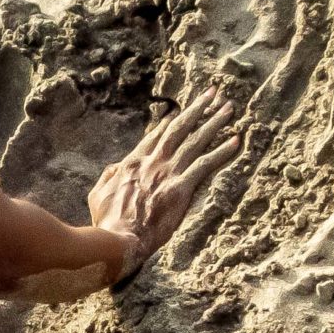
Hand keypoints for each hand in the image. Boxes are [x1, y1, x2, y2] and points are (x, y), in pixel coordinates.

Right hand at [88, 87, 239, 280]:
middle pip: (179, 129)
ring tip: (229, 108)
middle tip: (213, 93)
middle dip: (197, 109)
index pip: (155, 136)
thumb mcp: (98, 194)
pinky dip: (221, 152)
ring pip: (195, 141)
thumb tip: (115, 167)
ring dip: (214, 122)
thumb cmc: (107, 222)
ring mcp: (168, 174)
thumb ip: (108, 176)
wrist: (118, 239)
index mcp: (133, 163)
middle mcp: (153, 162)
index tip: (180, 111)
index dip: (170, 122)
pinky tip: (236, 141)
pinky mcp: (181, 189)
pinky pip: (205, 165)